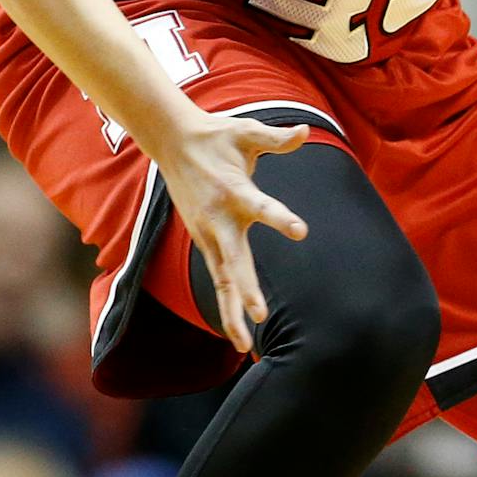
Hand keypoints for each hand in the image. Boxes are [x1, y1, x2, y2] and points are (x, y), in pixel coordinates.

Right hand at [145, 111, 313, 353]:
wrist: (172, 141)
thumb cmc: (216, 135)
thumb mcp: (246, 131)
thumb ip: (276, 137)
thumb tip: (304, 133)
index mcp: (233, 190)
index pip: (261, 206)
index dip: (280, 218)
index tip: (301, 231)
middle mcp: (218, 219)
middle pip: (233, 259)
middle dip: (246, 289)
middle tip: (260, 315)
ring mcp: (207, 234)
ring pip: (221, 279)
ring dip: (231, 310)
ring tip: (246, 345)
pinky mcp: (204, 242)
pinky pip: (217, 279)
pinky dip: (225, 305)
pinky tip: (237, 334)